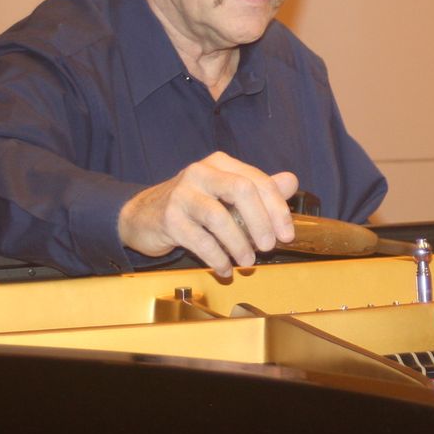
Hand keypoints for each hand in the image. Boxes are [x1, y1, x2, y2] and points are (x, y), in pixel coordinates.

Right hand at [117, 152, 298, 276]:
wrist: (142, 216)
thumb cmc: (192, 206)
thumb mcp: (225, 193)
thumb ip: (258, 188)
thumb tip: (291, 182)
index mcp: (220, 164)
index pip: (257, 180)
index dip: (277, 208)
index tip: (287, 234)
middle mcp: (201, 173)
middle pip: (241, 190)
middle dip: (261, 222)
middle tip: (269, 247)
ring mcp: (182, 195)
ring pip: (219, 217)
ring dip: (238, 244)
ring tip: (248, 262)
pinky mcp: (169, 219)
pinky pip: (199, 241)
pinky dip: (217, 258)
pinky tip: (225, 268)